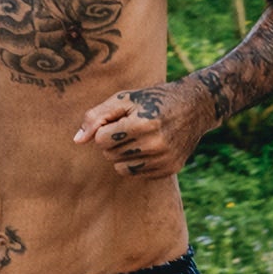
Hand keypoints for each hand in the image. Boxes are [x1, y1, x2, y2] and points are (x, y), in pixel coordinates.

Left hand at [75, 75, 211, 178]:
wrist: (195, 106)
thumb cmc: (154, 99)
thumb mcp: (124, 99)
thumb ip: (96, 116)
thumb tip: (77, 140)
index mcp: (142, 124)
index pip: (101, 140)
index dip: (105, 128)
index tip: (120, 119)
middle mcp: (155, 145)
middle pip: (109, 155)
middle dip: (114, 141)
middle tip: (131, 127)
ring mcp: (164, 159)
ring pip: (120, 168)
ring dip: (123, 154)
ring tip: (139, 138)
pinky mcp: (169, 169)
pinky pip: (137, 174)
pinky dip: (137, 162)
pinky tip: (150, 147)